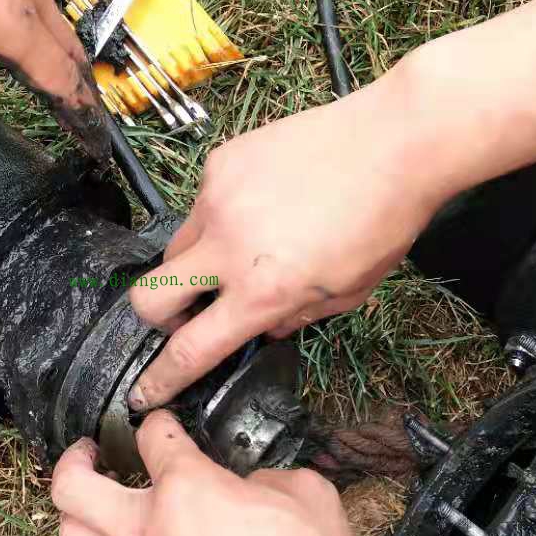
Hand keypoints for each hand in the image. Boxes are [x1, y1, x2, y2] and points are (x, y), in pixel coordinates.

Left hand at [0, 0, 106, 207]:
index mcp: (3, 21)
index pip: (61, 83)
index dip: (81, 121)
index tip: (98, 152)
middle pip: (70, 52)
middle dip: (82, 94)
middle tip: (88, 131)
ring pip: (56, 20)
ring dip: (65, 60)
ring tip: (63, 92)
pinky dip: (45, 29)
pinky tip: (22, 38)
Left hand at [52, 413, 512, 535]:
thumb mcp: (310, 499)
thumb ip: (270, 478)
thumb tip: (252, 487)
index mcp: (186, 489)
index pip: (152, 437)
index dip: (159, 423)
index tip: (165, 425)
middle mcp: (145, 532)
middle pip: (69, 485)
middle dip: (74, 458)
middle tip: (91, 451)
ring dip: (79, 512)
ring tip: (99, 501)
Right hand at [127, 69, 438, 408]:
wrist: (393, 142)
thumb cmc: (382, 224)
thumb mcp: (347, 294)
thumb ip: (294, 318)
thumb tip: (260, 327)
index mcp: (262, 291)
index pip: (189, 350)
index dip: (160, 378)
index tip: (142, 392)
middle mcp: (227, 248)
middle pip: (148, 297)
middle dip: (158, 317)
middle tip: (189, 313)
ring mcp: (216, 200)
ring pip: (174, 247)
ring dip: (195, 262)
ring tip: (245, 246)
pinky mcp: (219, 163)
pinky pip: (202, 202)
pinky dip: (221, 215)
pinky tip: (264, 200)